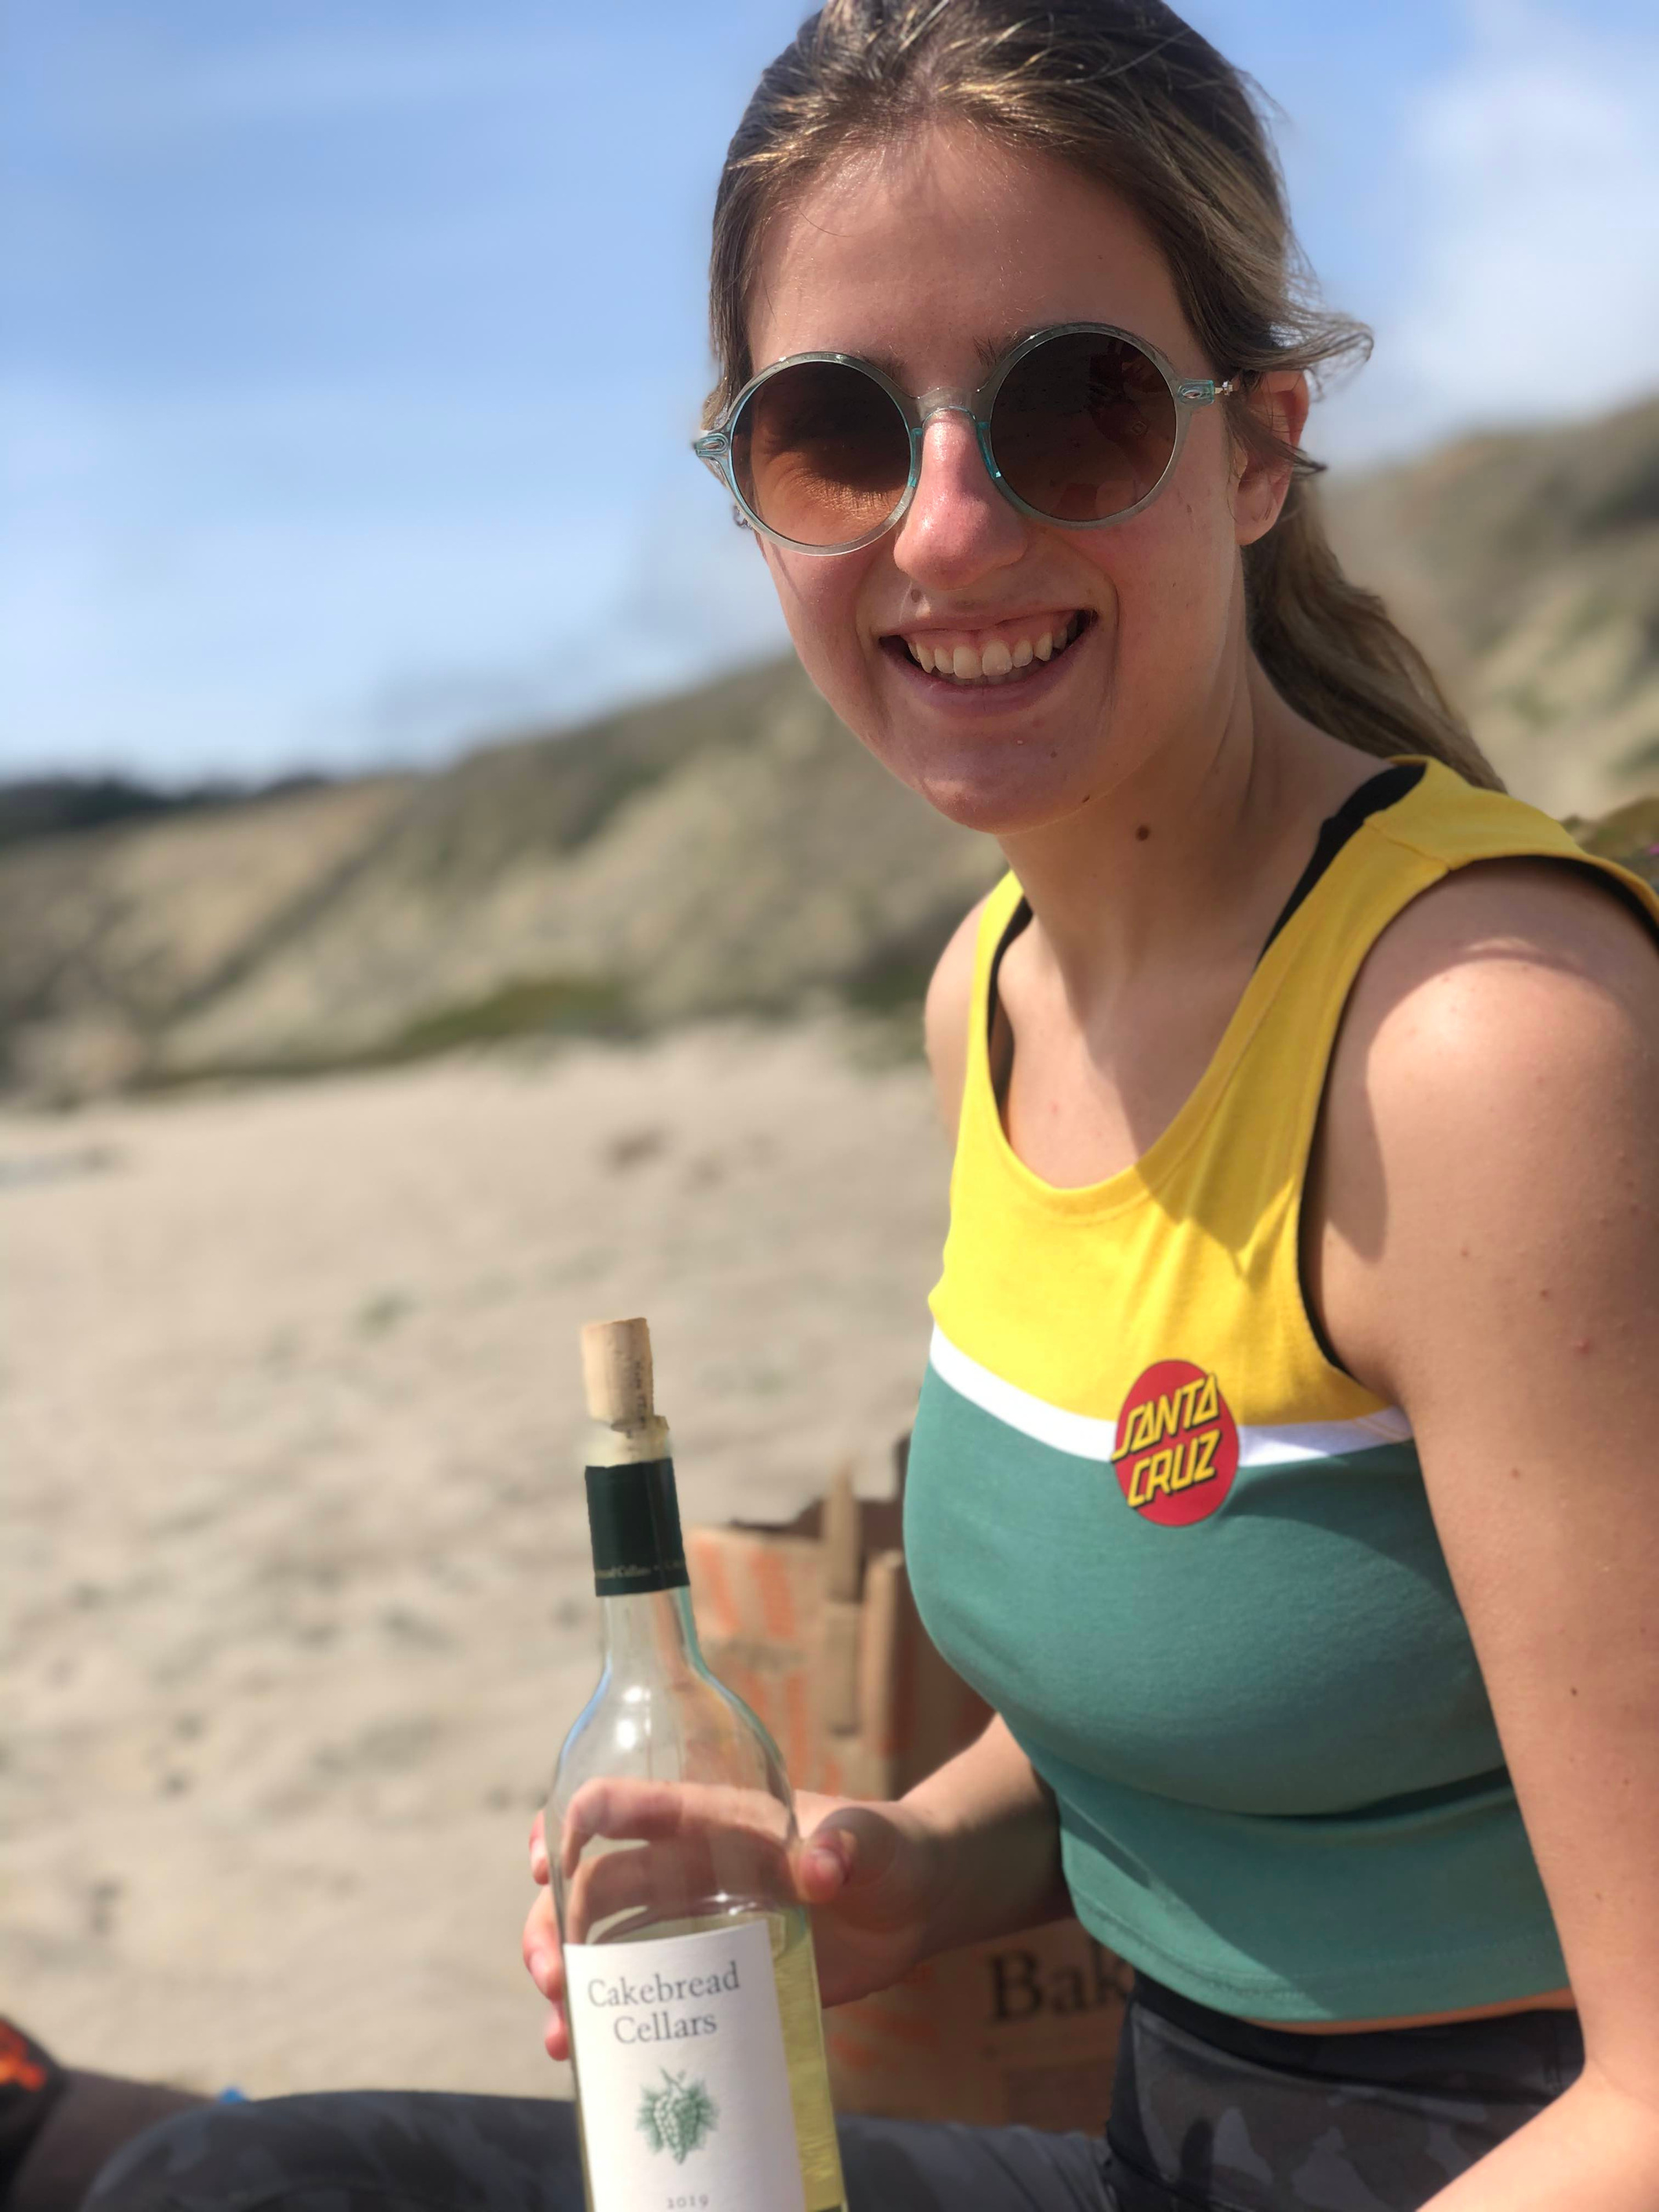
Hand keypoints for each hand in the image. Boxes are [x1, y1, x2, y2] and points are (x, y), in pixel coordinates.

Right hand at [522, 1785, 947, 2062]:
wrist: (911, 1905)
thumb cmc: (889, 1851)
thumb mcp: (873, 1841)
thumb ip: (849, 1844)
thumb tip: (822, 1866)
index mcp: (715, 1818)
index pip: (633, 1804)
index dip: (581, 1818)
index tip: (554, 1854)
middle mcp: (687, 1867)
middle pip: (595, 1882)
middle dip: (556, 1920)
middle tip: (553, 1972)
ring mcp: (690, 1922)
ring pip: (600, 1940)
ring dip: (566, 1976)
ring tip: (561, 2029)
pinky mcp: (706, 1974)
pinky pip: (638, 1991)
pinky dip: (601, 2017)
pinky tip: (579, 2053)